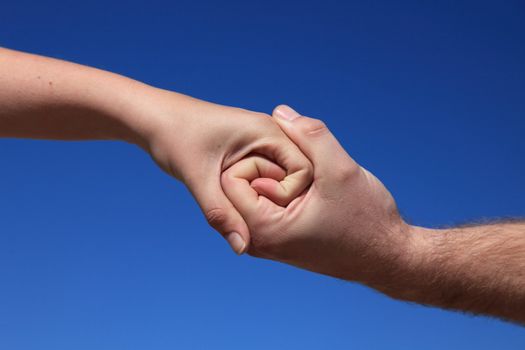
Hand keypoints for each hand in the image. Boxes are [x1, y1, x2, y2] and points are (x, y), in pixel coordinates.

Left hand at [134, 93, 312, 253]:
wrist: (154, 117)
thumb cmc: (174, 137)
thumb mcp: (198, 178)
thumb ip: (221, 213)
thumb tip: (242, 248)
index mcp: (267, 131)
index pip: (304, 169)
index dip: (289, 195)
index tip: (265, 210)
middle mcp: (270, 133)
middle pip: (296, 174)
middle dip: (281, 199)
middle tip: (260, 218)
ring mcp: (260, 141)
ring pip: (280, 177)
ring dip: (268, 196)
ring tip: (252, 213)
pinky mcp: (250, 150)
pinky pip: (266, 174)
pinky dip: (258, 191)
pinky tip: (244, 205)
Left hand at [221, 105, 413, 285]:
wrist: (384, 255)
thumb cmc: (367, 219)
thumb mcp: (340, 170)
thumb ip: (310, 137)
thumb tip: (280, 111)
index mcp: (265, 229)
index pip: (230, 179)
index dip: (261, 160)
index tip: (294, 167)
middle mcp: (258, 241)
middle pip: (236, 186)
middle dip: (267, 168)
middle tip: (305, 175)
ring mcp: (266, 241)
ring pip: (252, 193)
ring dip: (275, 178)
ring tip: (308, 185)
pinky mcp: (276, 238)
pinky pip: (263, 204)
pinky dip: (280, 190)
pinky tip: (308, 192)